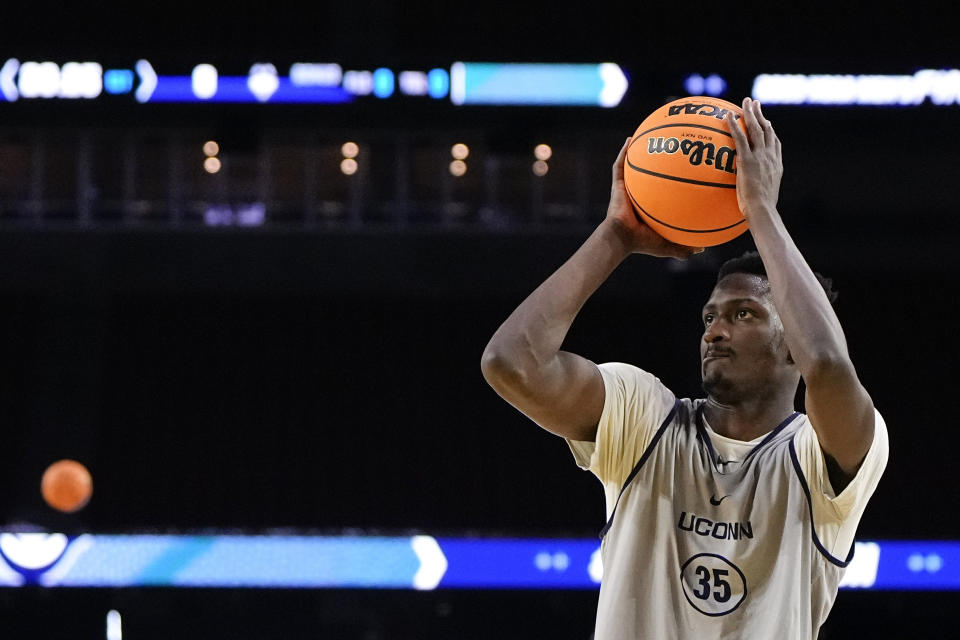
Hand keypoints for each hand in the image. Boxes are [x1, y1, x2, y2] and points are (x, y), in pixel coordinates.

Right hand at [605, 138, 703, 258]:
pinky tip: (630, 139)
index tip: (688, 166)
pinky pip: (620, 165)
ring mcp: (627, 188)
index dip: (674, 177)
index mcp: (651, 205)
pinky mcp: (617, 185)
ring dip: (639, 149)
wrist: (621, 238)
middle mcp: (640, 193)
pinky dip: (623, 152)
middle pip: (651, 172)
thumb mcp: (668, 244)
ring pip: (634, 165)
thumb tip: (702, 249)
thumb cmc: (642, 242)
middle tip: (674, 145)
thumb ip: (685, 247)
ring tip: (650, 135)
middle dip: (660, 158)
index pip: (663, 188)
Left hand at [725, 98, 782, 217]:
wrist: (762, 209)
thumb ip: (759, 185)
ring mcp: (760, 157)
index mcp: (776, 164)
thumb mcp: (765, 195)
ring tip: (745, 102)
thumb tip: (751, 189)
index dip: (769, 129)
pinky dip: (735, 125)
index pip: (774, 142)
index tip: (766, 121)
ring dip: (750, 113)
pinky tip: (729, 116)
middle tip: (755, 103)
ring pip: (756, 129)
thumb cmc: (761, 209)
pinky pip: (740, 138)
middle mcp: (770, 156)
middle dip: (760, 114)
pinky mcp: (748, 160)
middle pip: (766, 129)